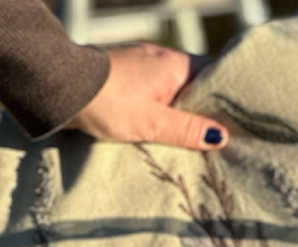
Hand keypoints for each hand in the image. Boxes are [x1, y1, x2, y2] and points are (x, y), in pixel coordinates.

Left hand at [66, 43, 227, 149]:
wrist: (59, 87)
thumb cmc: (108, 102)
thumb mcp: (154, 123)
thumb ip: (188, 130)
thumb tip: (221, 137)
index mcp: (175, 65)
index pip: (214, 76)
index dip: (228, 97)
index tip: (238, 121)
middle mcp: (161, 58)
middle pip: (195, 84)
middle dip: (205, 108)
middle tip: (217, 136)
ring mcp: (141, 63)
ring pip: (174, 88)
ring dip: (182, 109)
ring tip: (191, 136)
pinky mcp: (125, 73)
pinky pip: (155, 90)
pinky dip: (162, 106)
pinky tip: (161, 124)